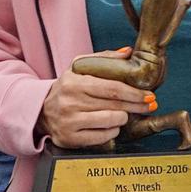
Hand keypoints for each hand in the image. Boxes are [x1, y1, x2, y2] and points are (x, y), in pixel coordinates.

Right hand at [37, 49, 153, 148]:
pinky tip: (111, 126)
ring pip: (110, 122)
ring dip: (123, 118)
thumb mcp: (78, 67)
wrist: (40, 110)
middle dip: (136, 105)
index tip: (148, 95)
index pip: (111, 88)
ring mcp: (69, 122)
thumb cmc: (66, 88)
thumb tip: (127, 52)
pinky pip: (101, 137)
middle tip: (149, 105)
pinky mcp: (69, 139)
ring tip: (124, 114)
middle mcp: (70, 102)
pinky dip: (112, 131)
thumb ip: (103, 58)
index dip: (134, 92)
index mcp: (74, 82)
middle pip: (114, 105)